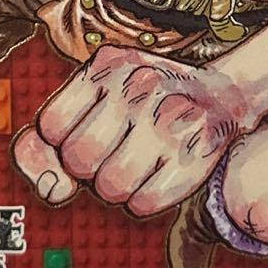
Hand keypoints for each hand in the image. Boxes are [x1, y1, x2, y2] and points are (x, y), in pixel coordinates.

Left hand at [11, 46, 250, 216]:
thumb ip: (45, 144)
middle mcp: (139, 84)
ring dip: (118, 188)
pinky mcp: (198, 148)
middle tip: (116, 151)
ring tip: (137, 164)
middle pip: (78, 160)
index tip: (88, 132)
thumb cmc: (144, 105)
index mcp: (108, 64)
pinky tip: (158, 174)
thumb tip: (50, 189)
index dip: (64, 142)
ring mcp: (171, 115)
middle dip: (90, 167)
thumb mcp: (94, 100)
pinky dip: (146, 199)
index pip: (50, 127)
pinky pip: (145, 203)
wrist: (222, 94)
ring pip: (110, 187)